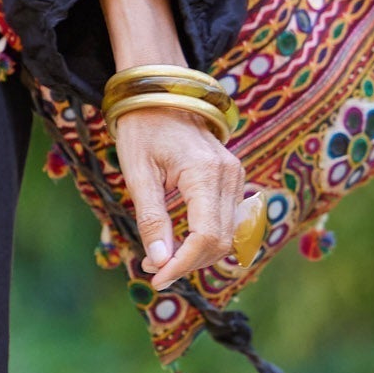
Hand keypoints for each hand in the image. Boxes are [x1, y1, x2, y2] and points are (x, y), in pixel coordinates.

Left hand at [114, 106, 248, 290]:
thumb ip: (151, 218)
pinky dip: (204, 239)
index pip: (207, 236)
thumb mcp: (138, 174)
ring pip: (227, 235)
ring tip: (160, 258)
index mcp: (205, 173)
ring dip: (196, 255)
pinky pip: (226, 221)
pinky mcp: (233, 179)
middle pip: (221, 241)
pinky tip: (178, 244)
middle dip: (188, 263)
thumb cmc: (143, 129)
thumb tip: (159, 260)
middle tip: (151, 269)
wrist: (161, 94)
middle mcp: (230, 176)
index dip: (183, 264)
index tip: (157, 278)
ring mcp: (235, 176)